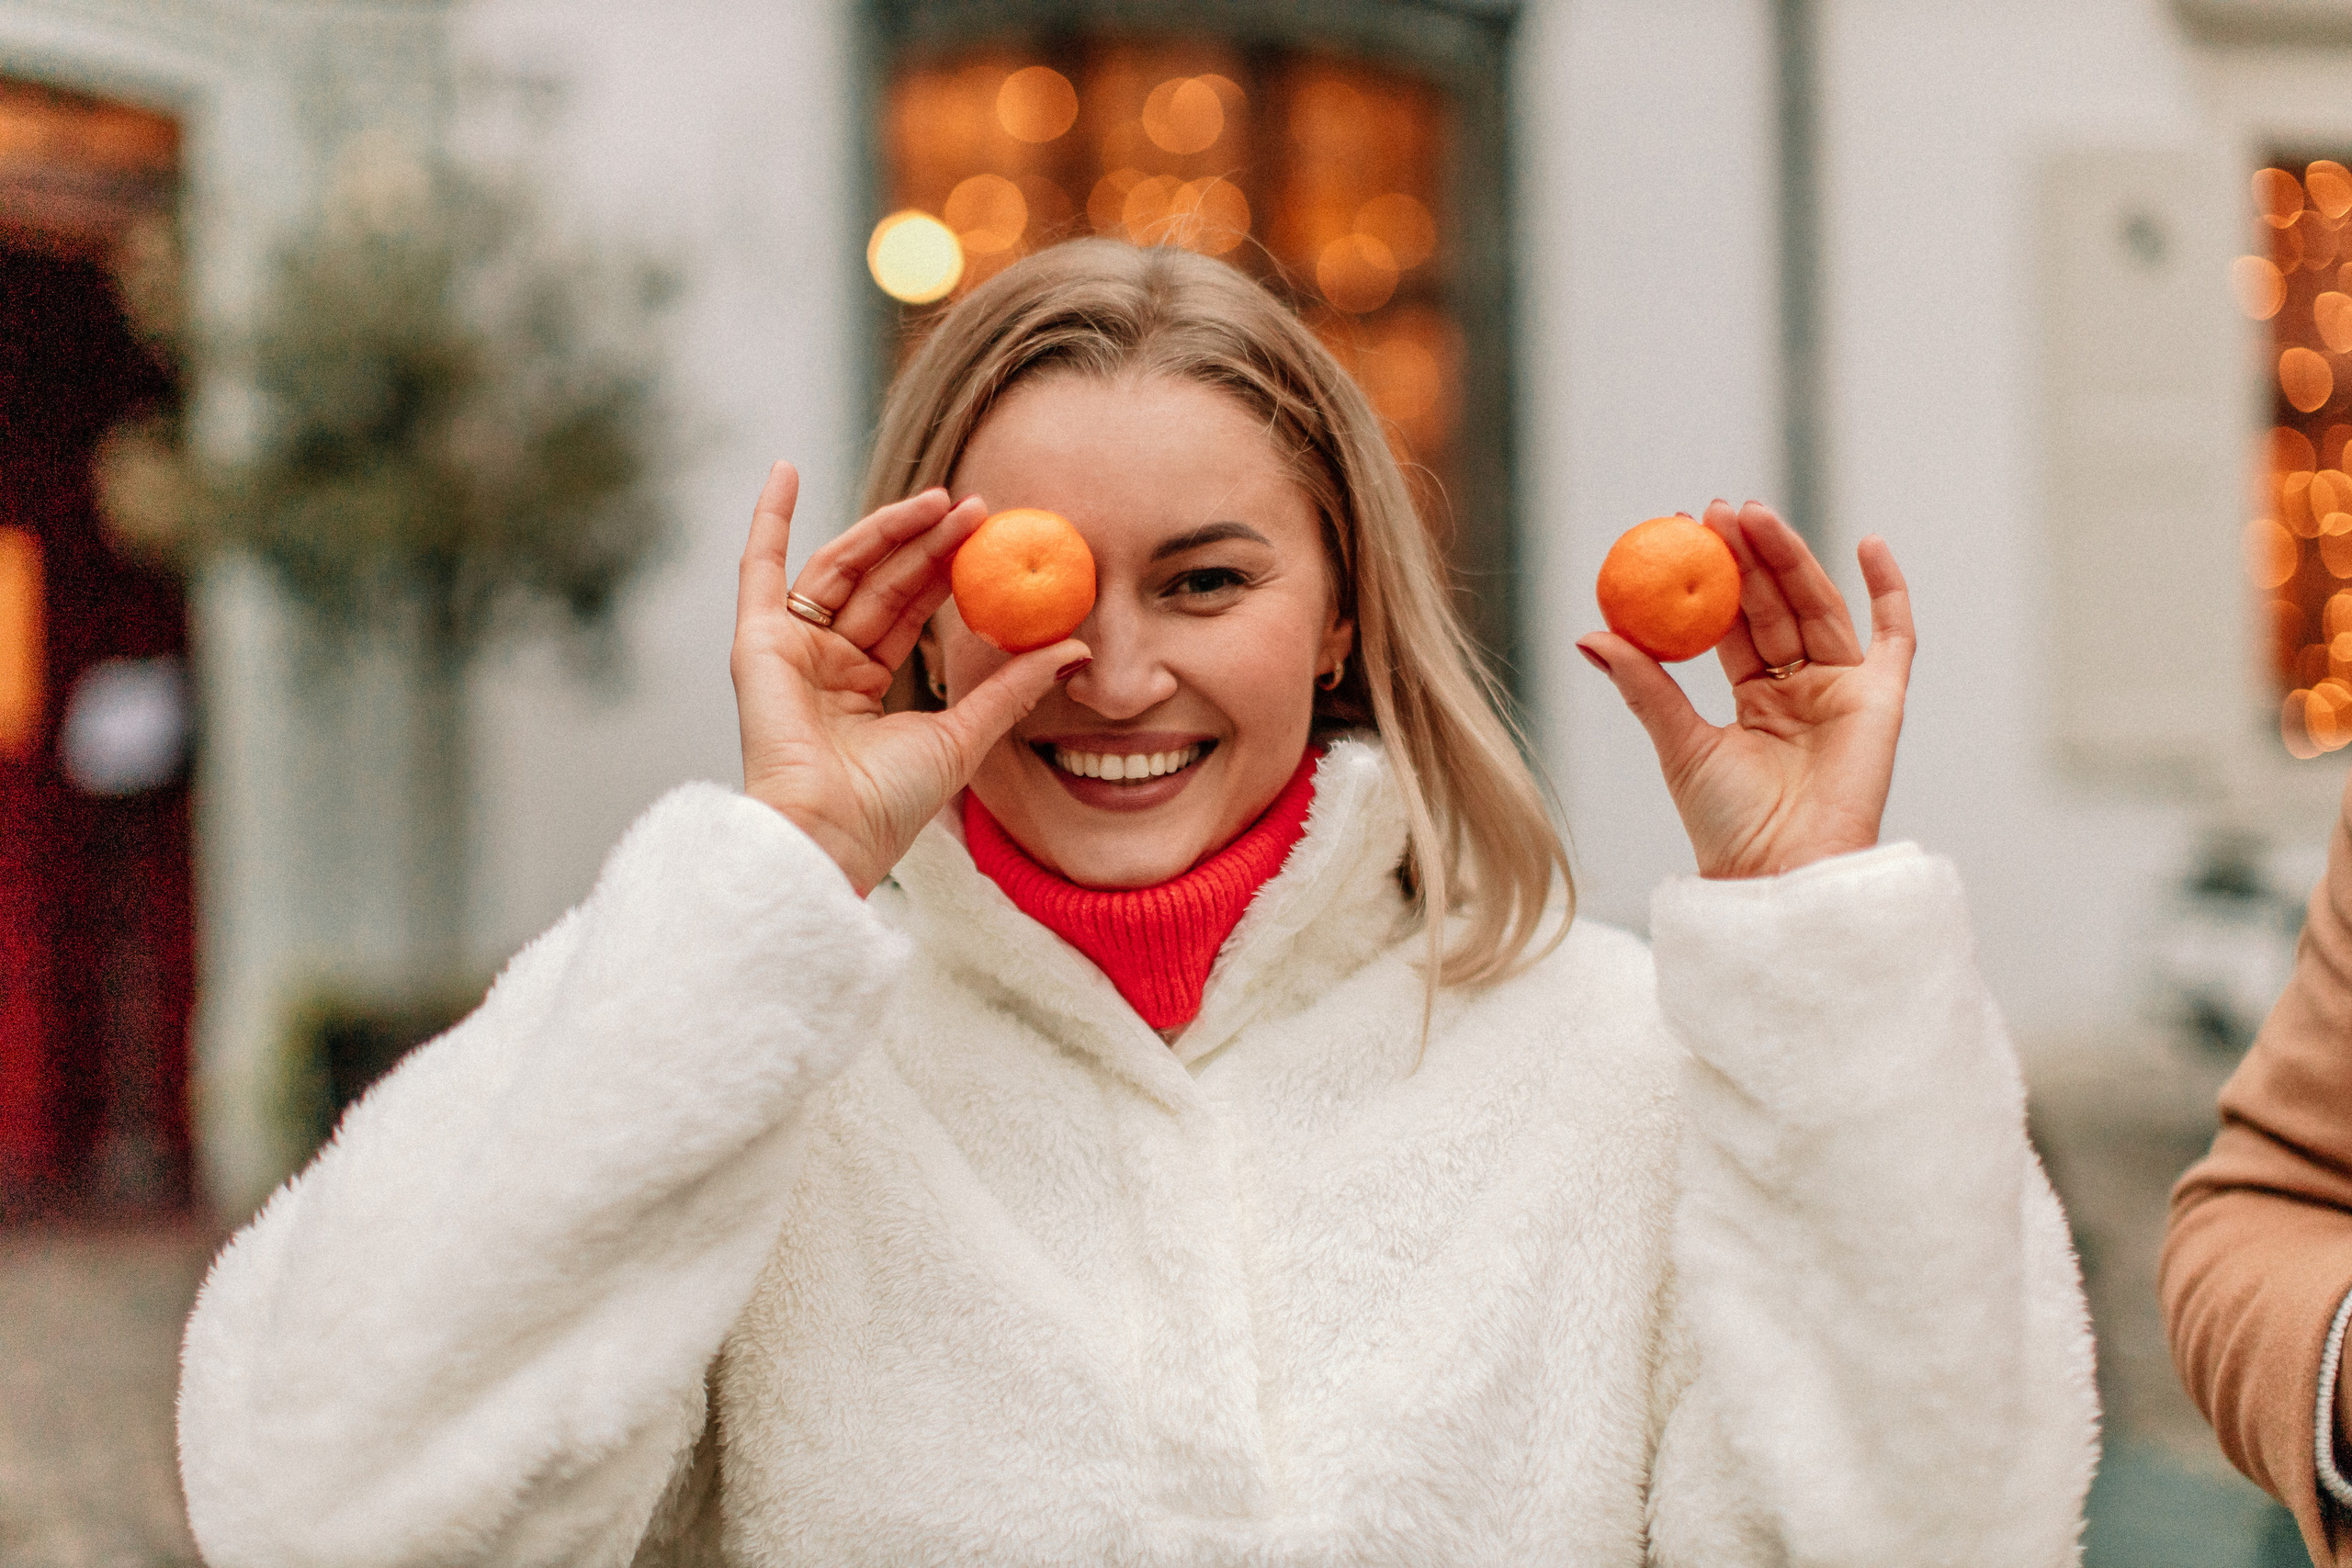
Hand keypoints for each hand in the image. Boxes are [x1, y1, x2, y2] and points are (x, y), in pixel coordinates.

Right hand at [732, 462, 1088, 894]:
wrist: (833, 834)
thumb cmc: (889, 805)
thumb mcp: (966, 735)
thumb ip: (1013, 687)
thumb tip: (1074, 647)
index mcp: (865, 685)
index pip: (912, 609)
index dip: (949, 569)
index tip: (992, 534)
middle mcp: (826, 661)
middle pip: (881, 582)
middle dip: (929, 541)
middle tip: (979, 508)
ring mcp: (790, 649)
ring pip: (842, 568)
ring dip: (886, 528)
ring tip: (939, 501)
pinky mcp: (757, 642)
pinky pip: (758, 569)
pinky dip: (769, 518)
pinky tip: (785, 468)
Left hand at [1576, 499, 1914, 880]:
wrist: (1779, 874)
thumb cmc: (1728, 825)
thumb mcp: (1679, 744)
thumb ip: (1644, 686)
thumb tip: (1590, 635)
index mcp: (1754, 700)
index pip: (1732, 624)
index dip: (1712, 578)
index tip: (1685, 531)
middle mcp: (1800, 690)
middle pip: (1775, 607)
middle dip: (1749, 557)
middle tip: (1718, 510)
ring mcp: (1842, 692)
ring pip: (1817, 608)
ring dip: (1791, 559)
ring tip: (1756, 516)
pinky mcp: (1881, 701)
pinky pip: (1894, 636)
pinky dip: (1888, 590)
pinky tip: (1867, 543)